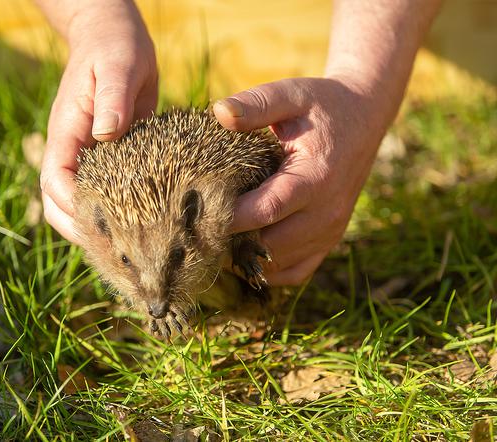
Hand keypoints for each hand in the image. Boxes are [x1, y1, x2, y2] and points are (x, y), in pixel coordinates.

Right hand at [40, 3, 157, 242]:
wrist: (114, 38)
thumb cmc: (114, 47)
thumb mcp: (117, 65)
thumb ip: (112, 97)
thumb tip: (108, 133)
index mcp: (66, 133)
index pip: (55, 181)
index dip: (74, 207)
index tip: (105, 224)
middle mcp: (73, 151)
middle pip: (59, 205)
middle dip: (82, 231)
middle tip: (119, 254)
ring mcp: (89, 159)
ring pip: (81, 205)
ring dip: (99, 228)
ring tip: (131, 251)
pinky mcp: (111, 161)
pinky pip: (107, 195)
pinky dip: (118, 215)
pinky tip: (145, 228)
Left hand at [214, 77, 388, 284]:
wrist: (363, 119)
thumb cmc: (320, 106)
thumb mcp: (291, 95)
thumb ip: (256, 104)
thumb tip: (218, 112)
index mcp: (315, 178)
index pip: (264, 212)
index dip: (227, 217)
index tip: (193, 211)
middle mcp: (325, 213)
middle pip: (268, 245)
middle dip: (228, 241)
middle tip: (194, 230)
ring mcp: (329, 232)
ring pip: (276, 264)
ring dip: (243, 257)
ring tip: (211, 238)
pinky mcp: (328, 241)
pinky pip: (294, 272)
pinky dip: (265, 270)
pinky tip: (240, 252)